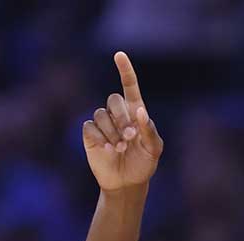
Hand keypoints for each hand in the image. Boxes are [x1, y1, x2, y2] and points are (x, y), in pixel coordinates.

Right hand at [82, 51, 163, 192]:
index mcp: (135, 112)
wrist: (128, 182)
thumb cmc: (144, 163)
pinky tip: (108, 149)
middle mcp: (117, 114)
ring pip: (101, 114)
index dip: (125, 70)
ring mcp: (103, 123)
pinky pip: (91, 127)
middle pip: (114, 100)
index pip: (129, 86)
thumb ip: (149, 130)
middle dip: (122, 117)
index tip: (119, 55)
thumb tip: (139, 111)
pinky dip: (100, 137)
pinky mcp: (90, 134)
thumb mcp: (153, 149)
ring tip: (120, 148)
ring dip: (112, 131)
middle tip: (130, 137)